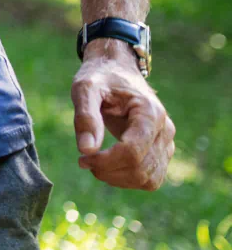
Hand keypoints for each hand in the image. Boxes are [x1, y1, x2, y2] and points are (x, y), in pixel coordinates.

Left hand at [71, 40, 174, 189]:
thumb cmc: (101, 77)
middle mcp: (165, 130)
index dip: (106, 161)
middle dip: (109, 172)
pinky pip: (151, 178)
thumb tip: (86, 150)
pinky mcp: (161, 151)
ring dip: (118, 180)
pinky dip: (129, 180)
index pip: (133, 151)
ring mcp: (166, 142)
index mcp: (150, 112)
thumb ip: (85, 116)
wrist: (117, 69)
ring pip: (149, 180)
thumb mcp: (85, 88)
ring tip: (94, 164)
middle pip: (141, 169)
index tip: (82, 158)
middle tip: (83, 161)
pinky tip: (108, 168)